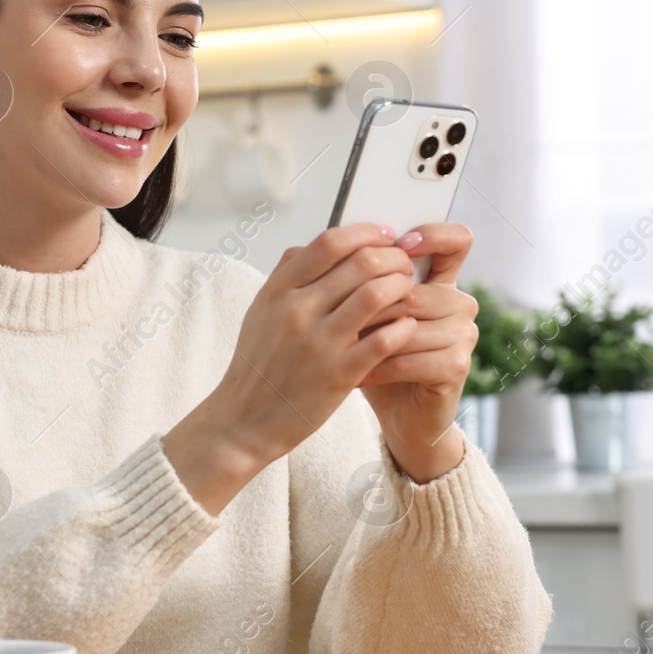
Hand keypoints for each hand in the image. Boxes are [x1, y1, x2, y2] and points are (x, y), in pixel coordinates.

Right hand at [163, 223, 417, 513]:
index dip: (366, 233)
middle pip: (360, 262)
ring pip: (377, 295)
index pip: (329, 242)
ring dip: (402, 288)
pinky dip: (402, 327)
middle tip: (404, 265)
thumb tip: (311, 247)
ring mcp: (318, 343)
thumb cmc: (257, 365)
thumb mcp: (260, 312)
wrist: (243, 420)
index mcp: (279, 291)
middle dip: (393, 258)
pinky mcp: (338, 375)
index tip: (384, 236)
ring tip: (409, 292)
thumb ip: (285, 277)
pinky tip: (407, 326)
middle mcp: (297, 311)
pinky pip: (384, 340)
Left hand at [356, 223, 477, 482]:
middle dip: (374, 302)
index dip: (433, 235)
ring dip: (373, 334)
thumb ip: (352, 278)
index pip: (456, 240)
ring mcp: (462, 335)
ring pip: (412, 322)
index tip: (400, 244)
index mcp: (439, 280)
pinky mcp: (456, 367)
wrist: (396, 412)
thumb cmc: (375, 355)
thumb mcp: (362, 312)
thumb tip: (314, 246)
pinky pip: (413, 357)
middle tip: (340, 315)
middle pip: (419, 287)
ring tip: (343, 344)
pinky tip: (356, 374)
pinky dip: (380, 366)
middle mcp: (458, 303)